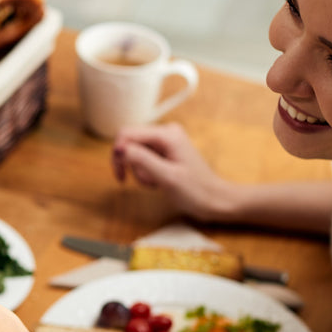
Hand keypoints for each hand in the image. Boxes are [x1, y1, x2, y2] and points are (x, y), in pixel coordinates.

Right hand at [112, 122, 236, 221]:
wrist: (214, 200)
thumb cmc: (195, 191)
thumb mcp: (166, 177)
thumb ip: (142, 160)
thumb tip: (119, 148)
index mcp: (167, 134)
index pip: (127, 134)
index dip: (118, 154)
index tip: (120, 175)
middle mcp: (166, 132)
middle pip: (129, 143)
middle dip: (132, 165)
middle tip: (147, 182)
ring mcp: (165, 141)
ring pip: (135, 153)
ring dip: (140, 172)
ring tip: (156, 184)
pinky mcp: (165, 151)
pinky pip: (143, 158)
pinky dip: (146, 173)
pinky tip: (158, 182)